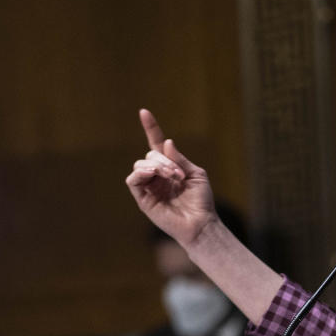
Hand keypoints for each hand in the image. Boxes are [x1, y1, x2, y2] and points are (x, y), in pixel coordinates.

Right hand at [125, 109, 217, 245]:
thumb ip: (180, 159)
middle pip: (150, 155)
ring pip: (141, 165)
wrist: (200, 222)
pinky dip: (142, 173)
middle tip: (179, 174)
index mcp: (170, 167)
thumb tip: (166, 142)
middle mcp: (157, 175)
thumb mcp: (196, 174)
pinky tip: (154, 175)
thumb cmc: (201, 201)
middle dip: (165, 160)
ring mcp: (149, 186)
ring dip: (157, 166)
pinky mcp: (143, 199)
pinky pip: (133, 180)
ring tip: (173, 177)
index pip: (157, 145)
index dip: (151, 128)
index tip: (144, 112)